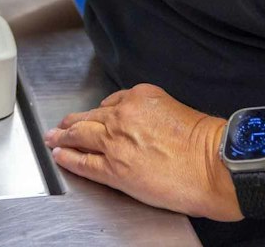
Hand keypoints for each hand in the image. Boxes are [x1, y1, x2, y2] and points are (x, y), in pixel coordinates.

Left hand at [43, 83, 241, 220]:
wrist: (211, 164)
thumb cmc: (202, 141)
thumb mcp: (174, 109)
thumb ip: (150, 113)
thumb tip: (139, 126)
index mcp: (140, 95)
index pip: (112, 102)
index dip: (102, 112)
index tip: (95, 116)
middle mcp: (123, 114)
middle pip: (91, 116)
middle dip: (74, 121)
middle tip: (61, 125)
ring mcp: (116, 141)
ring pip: (82, 135)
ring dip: (64, 136)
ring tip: (53, 138)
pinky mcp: (114, 168)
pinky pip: (84, 161)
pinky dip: (69, 158)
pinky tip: (60, 156)